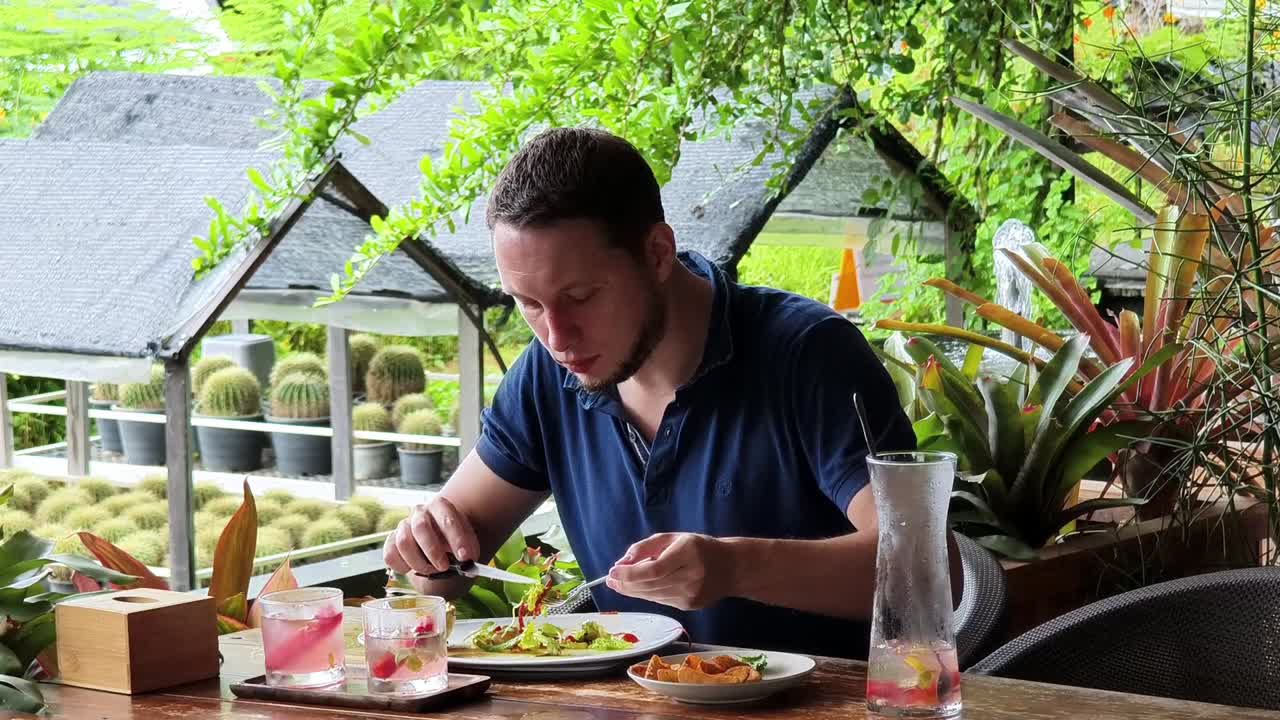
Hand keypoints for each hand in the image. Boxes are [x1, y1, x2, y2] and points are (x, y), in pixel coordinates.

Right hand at [383, 497, 480, 575]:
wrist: (438, 541)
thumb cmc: (453, 541)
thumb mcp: (466, 543)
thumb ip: (467, 552)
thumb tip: (468, 564)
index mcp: (440, 507)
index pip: (447, 518)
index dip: (456, 539)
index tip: (464, 557)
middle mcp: (420, 512)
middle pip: (420, 527)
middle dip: (433, 551)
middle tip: (444, 567)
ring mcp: (403, 526)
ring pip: (403, 542)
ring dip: (418, 562)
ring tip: (431, 570)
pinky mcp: (391, 541)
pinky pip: (390, 554)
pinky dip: (402, 566)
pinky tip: (412, 569)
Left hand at [605, 533, 733, 610]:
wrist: (731, 568)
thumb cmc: (699, 548)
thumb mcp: (673, 538)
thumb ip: (646, 547)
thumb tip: (622, 562)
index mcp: (688, 553)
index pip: (653, 569)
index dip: (630, 574)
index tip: (612, 572)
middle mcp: (691, 576)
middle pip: (650, 585)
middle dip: (626, 584)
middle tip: (610, 580)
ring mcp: (691, 594)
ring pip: (653, 596)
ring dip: (633, 591)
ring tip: (619, 584)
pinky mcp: (689, 606)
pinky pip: (661, 600)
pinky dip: (646, 594)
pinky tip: (638, 588)